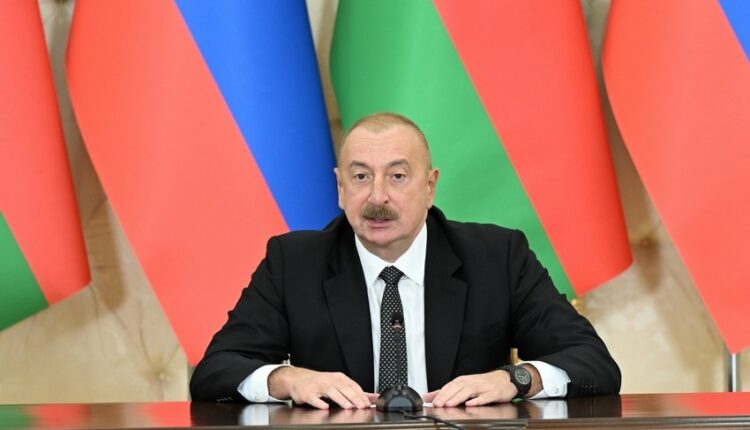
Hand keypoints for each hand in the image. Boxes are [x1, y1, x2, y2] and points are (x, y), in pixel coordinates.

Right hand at [268, 367, 378, 409]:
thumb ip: (355, 392)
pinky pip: (314, 398)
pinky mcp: (307, 393)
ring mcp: (318, 386)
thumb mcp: (339, 383)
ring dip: (340, 399)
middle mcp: (329, 380)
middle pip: (344, 388)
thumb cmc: (321, 382)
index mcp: (338, 378)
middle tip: (362, 406)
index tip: (368, 403)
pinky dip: (320, 403)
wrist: (298, 379)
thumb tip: (373, 398)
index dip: (361, 394)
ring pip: (331, 392)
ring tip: (348, 406)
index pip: (352, 385)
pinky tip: (325, 407)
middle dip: (354, 397)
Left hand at [424, 365, 539, 406]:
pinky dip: (477, 400)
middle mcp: (473, 382)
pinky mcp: (494, 393)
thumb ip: (446, 391)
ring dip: (458, 397)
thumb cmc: (484, 383)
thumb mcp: (465, 385)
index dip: (441, 393)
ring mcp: (483, 387)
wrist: (506, 379)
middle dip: (447, 396)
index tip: (432, 401)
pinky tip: (470, 404)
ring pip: (469, 391)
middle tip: (438, 404)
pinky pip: (485, 397)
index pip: (450, 386)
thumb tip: (429, 396)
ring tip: (450, 404)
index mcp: (464, 381)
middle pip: (457, 387)